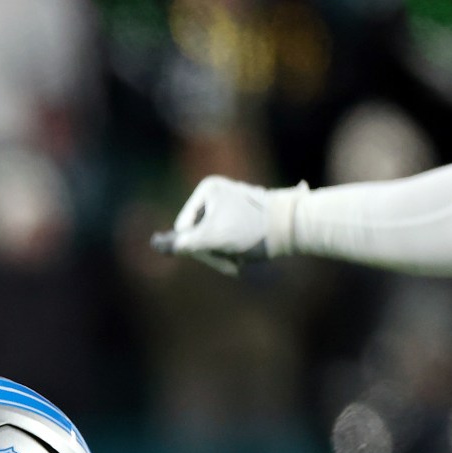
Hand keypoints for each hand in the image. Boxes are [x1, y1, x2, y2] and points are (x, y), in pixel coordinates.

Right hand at [152, 177, 289, 276]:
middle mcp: (217, 191)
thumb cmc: (251, 229)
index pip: (184, 227)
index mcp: (207, 188)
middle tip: (230, 264)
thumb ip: (184, 243)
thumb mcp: (212, 238)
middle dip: (211, 252)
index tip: (214, 251)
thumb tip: (159, 244)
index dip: (196, 245)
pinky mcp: (242, 213)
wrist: (292, 226)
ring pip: (212, 237)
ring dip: (222, 254)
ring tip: (239, 259)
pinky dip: (232, 249)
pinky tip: (244, 255)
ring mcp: (230, 202)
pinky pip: (226, 235)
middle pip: (198, 232)